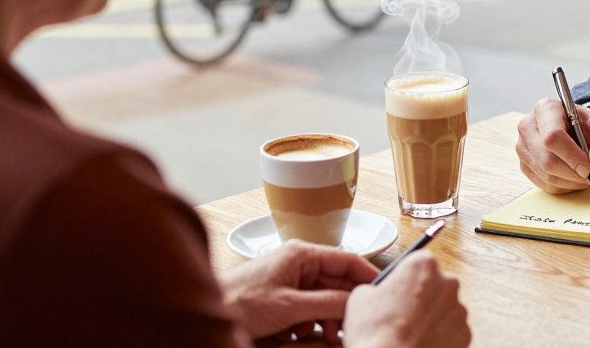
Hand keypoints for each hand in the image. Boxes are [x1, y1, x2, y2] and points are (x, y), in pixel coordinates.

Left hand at [218, 240, 377, 343]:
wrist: (207, 315)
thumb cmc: (239, 303)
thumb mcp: (289, 306)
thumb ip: (326, 303)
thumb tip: (356, 302)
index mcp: (301, 254)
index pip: (346, 259)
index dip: (367, 274)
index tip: (382, 290)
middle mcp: (298, 263)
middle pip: (336, 282)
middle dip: (343, 305)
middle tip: (350, 325)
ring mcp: (289, 279)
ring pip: (323, 298)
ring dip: (326, 317)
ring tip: (326, 334)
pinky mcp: (281, 296)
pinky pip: (308, 307)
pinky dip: (310, 322)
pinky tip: (302, 334)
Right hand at [343, 251, 469, 347]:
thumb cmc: (379, 332)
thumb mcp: (361, 297)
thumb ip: (377, 287)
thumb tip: (377, 293)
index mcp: (424, 265)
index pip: (416, 262)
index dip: (403, 278)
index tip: (397, 289)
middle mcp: (447, 283)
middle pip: (433, 284)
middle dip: (419, 296)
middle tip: (400, 313)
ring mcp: (459, 309)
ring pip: (442, 308)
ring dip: (429, 316)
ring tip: (409, 332)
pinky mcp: (464, 333)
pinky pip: (450, 330)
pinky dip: (438, 335)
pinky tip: (421, 341)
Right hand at [515, 98, 589, 193]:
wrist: (582, 130)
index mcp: (546, 109)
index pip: (552, 136)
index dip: (571, 155)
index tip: (589, 168)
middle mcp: (528, 126)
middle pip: (545, 159)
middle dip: (571, 172)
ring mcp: (523, 146)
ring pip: (544, 174)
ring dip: (569, 181)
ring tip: (585, 177)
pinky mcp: (525, 164)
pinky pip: (542, 184)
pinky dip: (562, 187)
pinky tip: (574, 179)